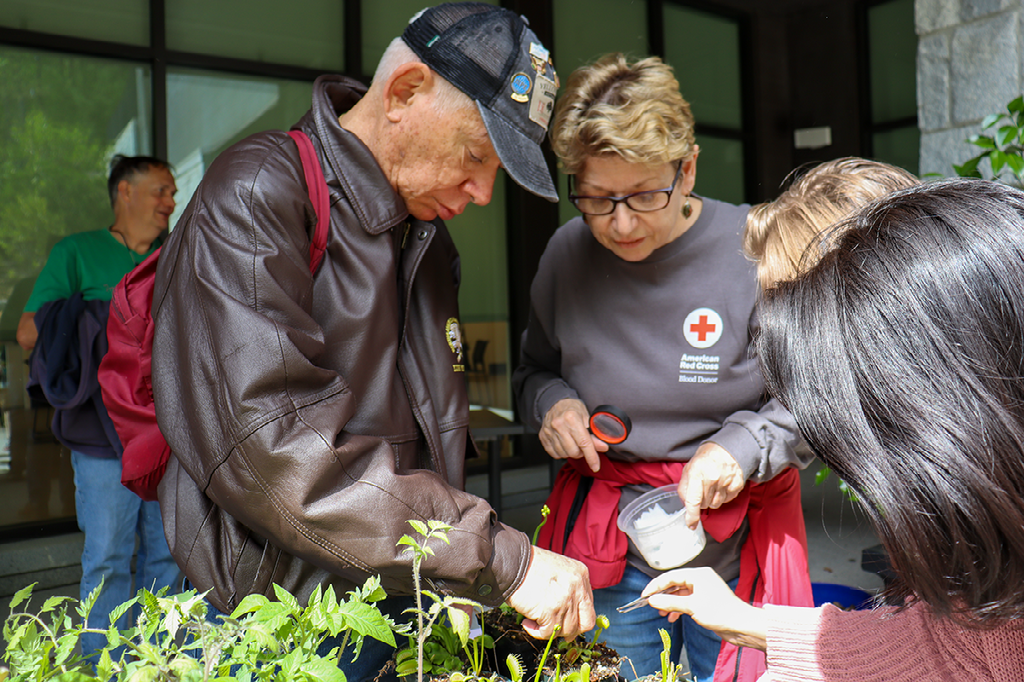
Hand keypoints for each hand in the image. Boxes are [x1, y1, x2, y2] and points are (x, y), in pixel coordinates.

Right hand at [506, 546, 595, 639]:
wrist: (512, 563)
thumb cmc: (529, 566)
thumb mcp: (559, 570)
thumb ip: (569, 588)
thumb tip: (571, 614)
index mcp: (581, 575)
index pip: (589, 607)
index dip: (577, 617)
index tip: (564, 620)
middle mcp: (578, 587)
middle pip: (585, 623)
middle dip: (570, 630)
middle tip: (554, 627)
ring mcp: (566, 600)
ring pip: (566, 631)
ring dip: (549, 629)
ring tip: (533, 620)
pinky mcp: (551, 611)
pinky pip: (548, 633)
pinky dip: (536, 632)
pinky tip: (527, 622)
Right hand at [539, 398, 606, 472]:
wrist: (555, 403)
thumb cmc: (572, 409)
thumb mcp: (587, 417)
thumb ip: (594, 434)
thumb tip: (602, 447)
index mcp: (571, 418)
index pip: (584, 443)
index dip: (592, 457)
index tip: (595, 466)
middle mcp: (559, 425)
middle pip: (574, 451)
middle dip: (581, 452)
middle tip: (582, 445)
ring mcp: (549, 432)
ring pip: (564, 454)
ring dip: (571, 452)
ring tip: (573, 443)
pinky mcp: (543, 437)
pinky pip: (554, 454)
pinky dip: (561, 453)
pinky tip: (564, 444)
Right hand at [643, 567, 766, 650]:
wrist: (741, 625)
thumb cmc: (719, 612)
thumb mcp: (691, 607)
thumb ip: (670, 602)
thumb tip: (651, 600)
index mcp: (698, 574)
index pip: (671, 576)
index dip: (656, 585)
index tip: (644, 595)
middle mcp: (701, 579)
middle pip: (675, 583)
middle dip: (663, 595)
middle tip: (651, 605)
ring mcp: (704, 589)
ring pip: (681, 593)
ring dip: (670, 603)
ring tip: (662, 614)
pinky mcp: (706, 600)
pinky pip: (687, 600)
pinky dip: (679, 607)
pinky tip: (673, 617)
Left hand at [678, 442, 745, 527]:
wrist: (727, 449)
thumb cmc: (705, 459)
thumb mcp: (689, 469)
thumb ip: (684, 487)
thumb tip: (685, 504)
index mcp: (697, 474)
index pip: (693, 501)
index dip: (692, 516)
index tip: (691, 525)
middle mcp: (711, 480)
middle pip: (704, 505)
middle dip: (701, 501)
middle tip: (702, 488)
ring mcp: (725, 483)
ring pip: (715, 505)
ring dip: (712, 500)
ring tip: (712, 486)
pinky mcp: (736, 486)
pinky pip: (726, 501)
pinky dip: (722, 496)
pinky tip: (721, 485)